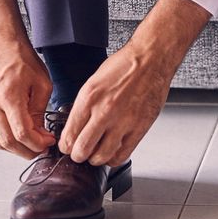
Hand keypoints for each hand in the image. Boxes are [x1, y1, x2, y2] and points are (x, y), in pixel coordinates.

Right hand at [0, 0, 55, 158]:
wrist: (1, 47)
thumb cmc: (22, 61)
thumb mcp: (42, 84)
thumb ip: (41, 110)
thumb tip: (40, 133)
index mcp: (9, 96)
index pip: (22, 132)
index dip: (37, 143)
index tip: (49, 142)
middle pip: (7, 142)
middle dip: (27, 150)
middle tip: (41, 149)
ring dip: (16, 147)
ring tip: (32, 144)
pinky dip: (6, 137)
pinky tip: (19, 133)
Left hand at [59, 0, 210, 165]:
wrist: (151, 59)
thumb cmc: (125, 66)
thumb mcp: (94, 81)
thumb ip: (84, 105)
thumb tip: (76, 125)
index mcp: (89, 99)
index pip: (69, 135)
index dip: (65, 146)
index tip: (67, 146)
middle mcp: (104, 112)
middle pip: (82, 151)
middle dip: (77, 155)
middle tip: (80, 153)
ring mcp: (123, 122)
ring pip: (101, 157)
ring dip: (95, 159)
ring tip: (96, 154)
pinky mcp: (140, 128)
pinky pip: (122, 154)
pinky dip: (114, 158)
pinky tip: (113, 151)